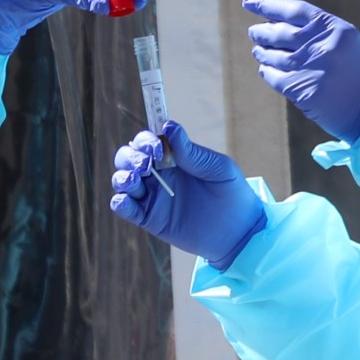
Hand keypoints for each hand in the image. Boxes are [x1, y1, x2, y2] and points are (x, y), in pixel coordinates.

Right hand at [110, 121, 263, 270]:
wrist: (240, 232)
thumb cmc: (233, 193)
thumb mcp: (218, 168)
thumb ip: (191, 152)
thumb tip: (168, 127)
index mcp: (173, 158)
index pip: (147, 141)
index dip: (146, 140)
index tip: (158, 148)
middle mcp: (158, 174)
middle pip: (128, 158)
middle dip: (130, 156)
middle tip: (146, 164)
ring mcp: (153, 196)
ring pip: (122, 180)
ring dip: (122, 176)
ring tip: (135, 179)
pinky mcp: (150, 218)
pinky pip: (126, 208)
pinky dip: (120, 202)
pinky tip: (126, 200)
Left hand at [243, 0, 359, 141]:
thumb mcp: (344, 38)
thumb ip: (312, 17)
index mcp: (336, 28)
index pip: (294, 9)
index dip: (267, 5)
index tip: (248, 2)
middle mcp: (323, 46)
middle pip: (279, 33)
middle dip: (262, 31)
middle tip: (254, 31)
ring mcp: (312, 69)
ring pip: (274, 56)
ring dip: (262, 52)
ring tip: (259, 50)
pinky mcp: (304, 91)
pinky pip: (275, 77)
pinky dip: (267, 71)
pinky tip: (266, 68)